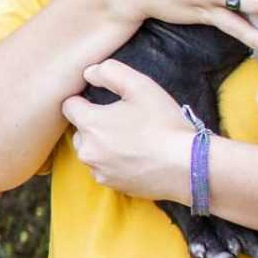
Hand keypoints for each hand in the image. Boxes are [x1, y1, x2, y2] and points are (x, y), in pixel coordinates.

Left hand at [61, 60, 198, 201]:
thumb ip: (110, 72)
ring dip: (103, 143)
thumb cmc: (164, 123)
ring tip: (132, 139)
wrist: (188, 165)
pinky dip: (114, 161)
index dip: (85, 99)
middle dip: (95, 123)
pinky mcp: (111, 185)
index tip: (105, 101)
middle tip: (124, 119)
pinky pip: (104, 168)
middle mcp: (86, 150)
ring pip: (91, 150)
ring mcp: (98, 170)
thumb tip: (89, 73)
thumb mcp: (141, 86)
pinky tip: (136, 156)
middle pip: (80, 129)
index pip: (69, 105)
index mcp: (89, 123)